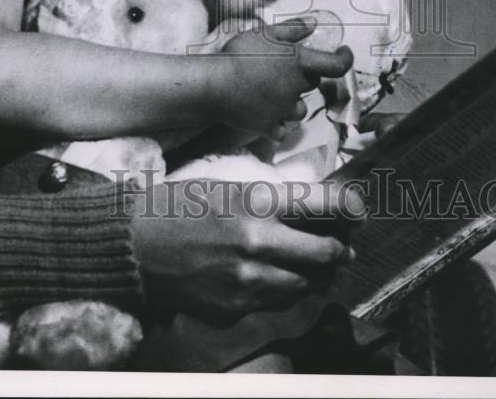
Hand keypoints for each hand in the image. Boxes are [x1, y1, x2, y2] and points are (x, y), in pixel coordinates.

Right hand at [129, 179, 355, 319]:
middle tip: (343, 248)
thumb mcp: (230, 187)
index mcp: (257, 202)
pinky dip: (281, 292)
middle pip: (325, 252)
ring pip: (304, 285)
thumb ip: (272, 200)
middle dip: (340, 250)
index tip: (360, 210)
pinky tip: (274, 281)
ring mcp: (246, 281)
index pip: (324, 204)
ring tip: (315, 268)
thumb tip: (314, 210)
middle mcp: (258, 242)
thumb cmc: (181, 206)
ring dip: (314, 276)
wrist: (135, 244)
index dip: (351, 207)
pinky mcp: (233, 310)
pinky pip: (273, 303)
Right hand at [217, 19, 352, 137]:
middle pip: (312, 84)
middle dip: (304, 77)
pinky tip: (266, 115)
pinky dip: (277, 124)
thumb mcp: (266, 33)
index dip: (346, 58)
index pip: (337, 65)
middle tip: (284, 68)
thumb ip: (293, 29)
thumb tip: (314, 23)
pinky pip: (280, 130)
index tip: (343, 52)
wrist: (215, 84)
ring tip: (274, 93)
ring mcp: (283, 111)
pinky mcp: (268, 127)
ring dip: (292, 102)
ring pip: (299, 110)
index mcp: (300, 64)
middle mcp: (297, 90)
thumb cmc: (241, 54)